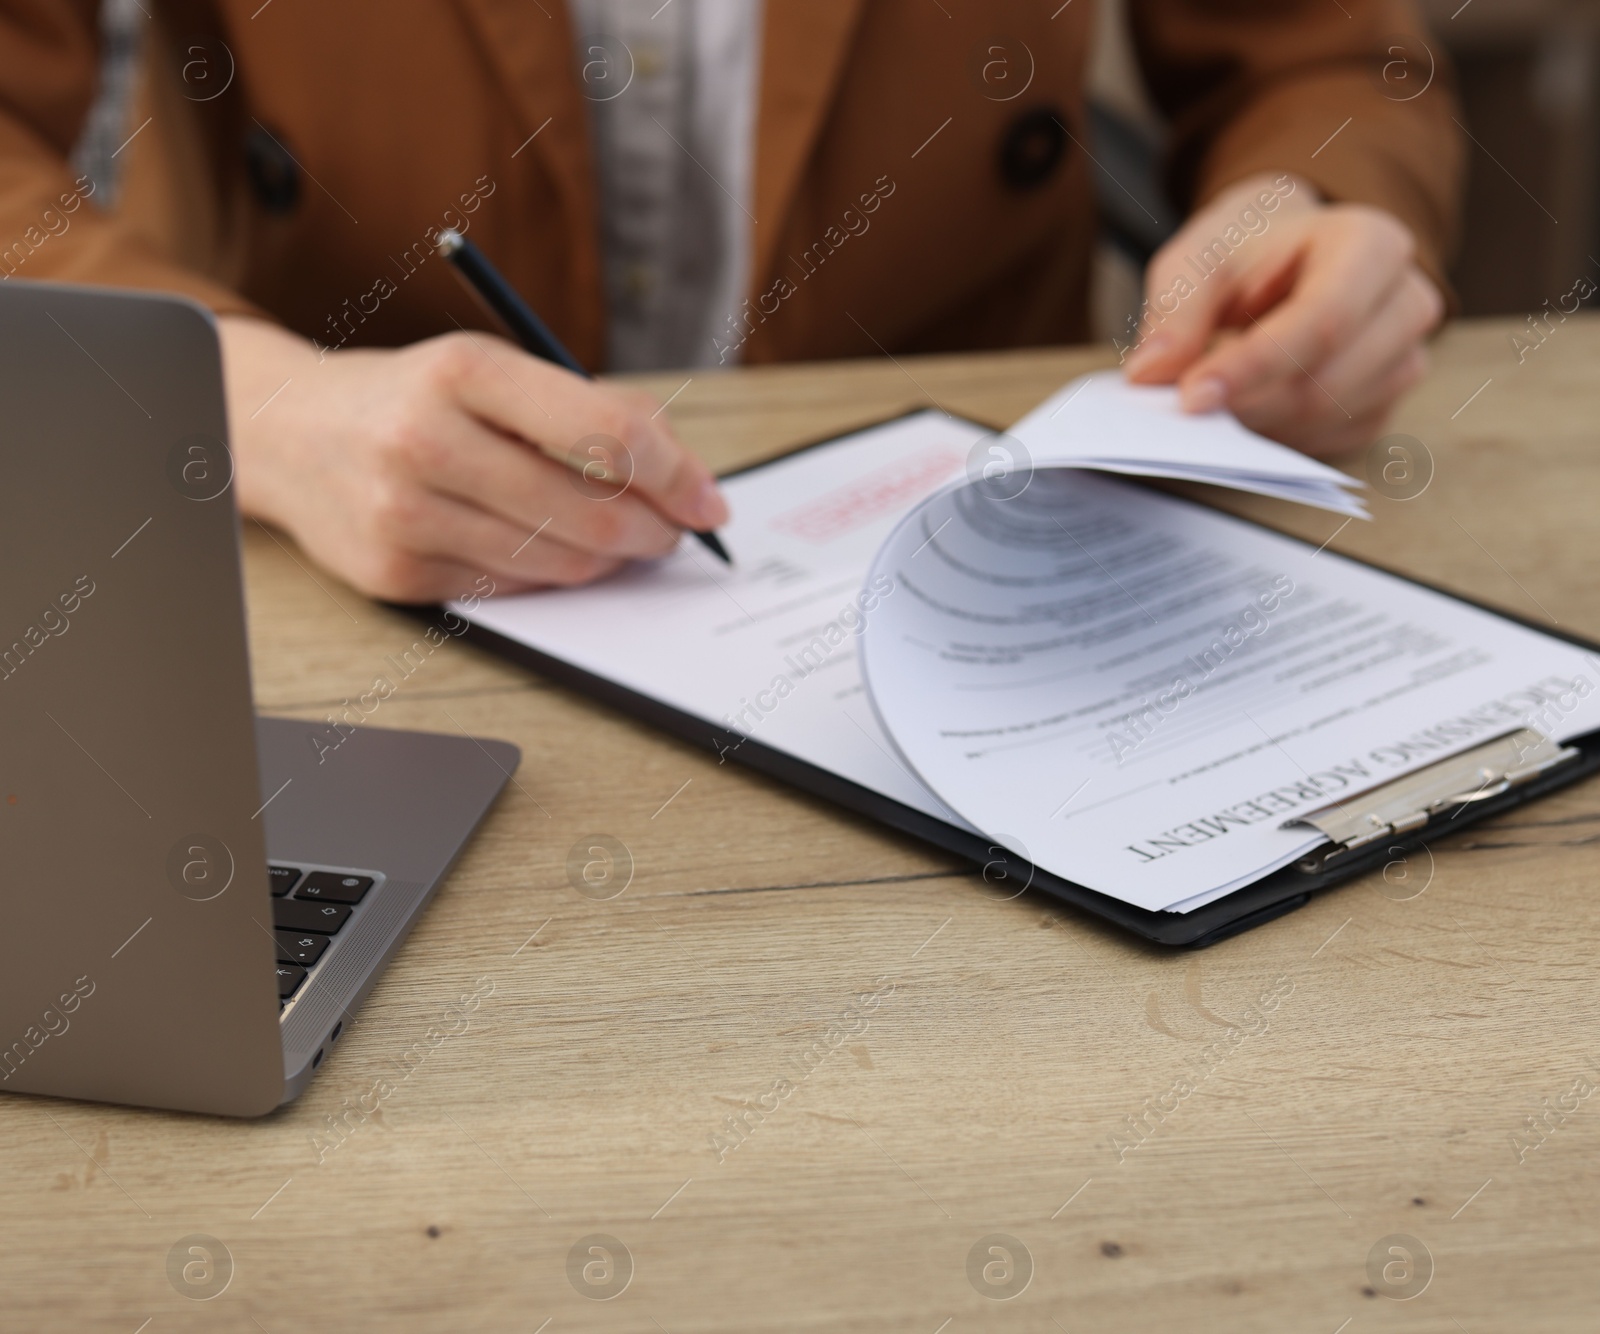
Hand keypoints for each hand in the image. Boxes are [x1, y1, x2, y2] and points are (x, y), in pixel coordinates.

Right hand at [221, 317, 727, 601]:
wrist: (289, 433)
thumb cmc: (416, 397)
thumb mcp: (493, 369)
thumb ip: (589, 409)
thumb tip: (685, 476)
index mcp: (464, 371)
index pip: (607, 434)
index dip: (676, 475)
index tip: (708, 500)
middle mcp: (426, 441)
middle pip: (591, 514)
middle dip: (654, 531)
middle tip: (673, 531)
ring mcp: (404, 515)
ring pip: (559, 565)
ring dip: (609, 560)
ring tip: (620, 540)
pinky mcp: (395, 576)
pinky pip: (513, 590)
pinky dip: (550, 576)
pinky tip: (551, 551)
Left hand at [1122, 173, 1444, 455]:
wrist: (1283, 256)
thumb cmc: (1245, 252)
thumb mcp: (1196, 260)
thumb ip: (1176, 313)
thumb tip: (1151, 373)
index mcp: (1371, 244)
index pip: (1321, 320)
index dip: (1253, 366)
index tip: (1191, 397)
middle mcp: (1405, 302)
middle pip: (1325, 381)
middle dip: (1247, 402)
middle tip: (1185, 405)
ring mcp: (1404, 358)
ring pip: (1325, 419)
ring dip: (1257, 422)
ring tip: (1215, 395)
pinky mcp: (1383, 404)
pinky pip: (1327, 441)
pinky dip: (1275, 436)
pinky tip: (1246, 407)